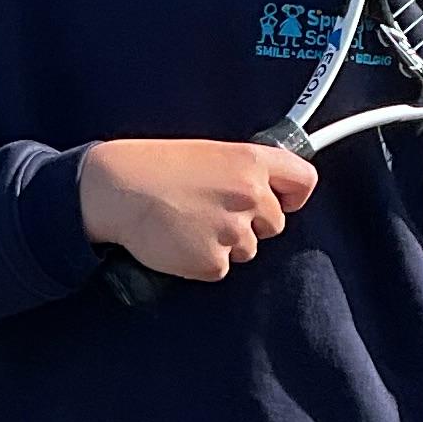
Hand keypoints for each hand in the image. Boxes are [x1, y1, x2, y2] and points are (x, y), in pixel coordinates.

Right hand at [80, 137, 317, 282]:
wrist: (118, 189)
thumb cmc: (156, 168)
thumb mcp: (210, 153)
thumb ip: (244, 171)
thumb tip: (265, 191)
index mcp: (252, 162)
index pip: (304, 182)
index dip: (293, 196)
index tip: (281, 202)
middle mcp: (250, 196)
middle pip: (275, 225)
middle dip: (251, 224)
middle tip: (212, 211)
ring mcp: (234, 231)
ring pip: (248, 250)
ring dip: (225, 244)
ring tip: (190, 224)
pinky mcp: (214, 262)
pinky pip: (220, 268)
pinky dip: (202, 260)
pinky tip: (180, 241)